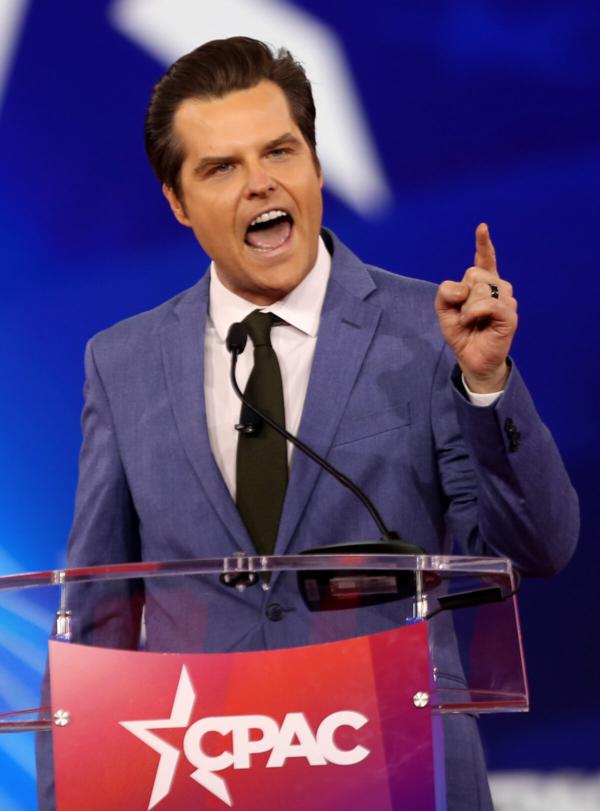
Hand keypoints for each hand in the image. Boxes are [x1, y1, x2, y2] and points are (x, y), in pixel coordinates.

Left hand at [435, 223, 517, 392]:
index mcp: (483, 285)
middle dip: (461, 295)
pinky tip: (473, 321)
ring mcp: (506, 301)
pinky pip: (488, 304)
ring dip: (467, 307)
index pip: (485, 260)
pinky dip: (474, 312)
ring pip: (480, 288)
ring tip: (471, 321)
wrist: (470, 358)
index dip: (484, 244)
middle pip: (474, 273)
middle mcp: (498, 289)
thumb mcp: (444, 310)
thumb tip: (463, 287)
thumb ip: (445, 293)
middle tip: (465, 315)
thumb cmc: (462, 333)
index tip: (482, 227)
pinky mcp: (509, 315)